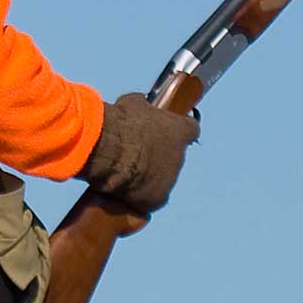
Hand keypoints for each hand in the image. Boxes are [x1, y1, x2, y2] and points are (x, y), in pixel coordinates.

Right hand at [81, 92, 199, 215]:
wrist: (111, 149)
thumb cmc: (121, 122)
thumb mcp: (133, 103)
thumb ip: (144, 106)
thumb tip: (141, 103)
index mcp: (181, 131)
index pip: (191, 129)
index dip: (179, 131)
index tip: (169, 130)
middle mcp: (181, 157)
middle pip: (174, 158)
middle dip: (159, 156)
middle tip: (137, 153)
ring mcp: (170, 180)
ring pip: (162, 179)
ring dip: (149, 176)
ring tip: (125, 172)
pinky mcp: (156, 199)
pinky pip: (150, 198)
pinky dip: (139, 195)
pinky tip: (124, 190)